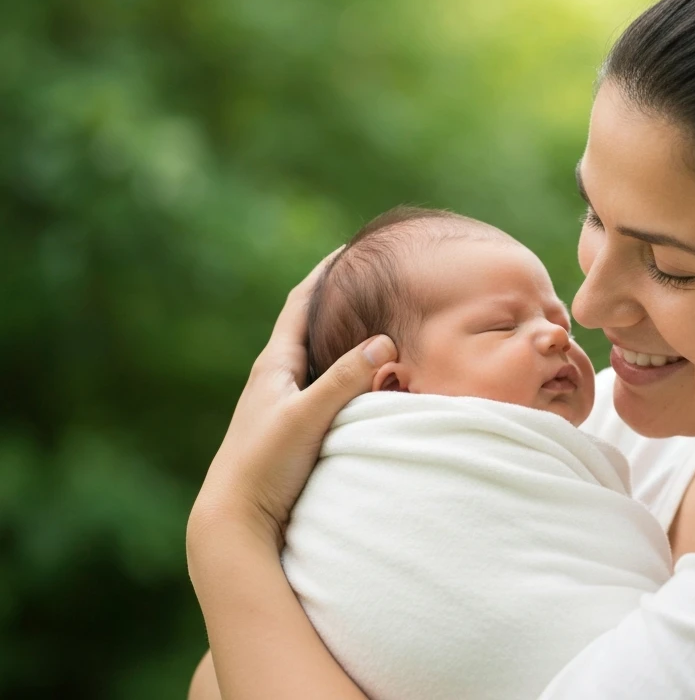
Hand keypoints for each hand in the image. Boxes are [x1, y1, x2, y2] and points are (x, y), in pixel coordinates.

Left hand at [187, 250, 397, 549]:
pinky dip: (348, 377)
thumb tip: (384, 340)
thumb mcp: (308, 416)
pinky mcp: (293, 433)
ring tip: (379, 327)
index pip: (300, 303)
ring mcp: (283, 407)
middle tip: (373, 283)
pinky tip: (368, 386)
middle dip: (339, 303)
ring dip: (345, 342)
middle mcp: (275, 381)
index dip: (325, 272)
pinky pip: (325, 390)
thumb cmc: (264, 465)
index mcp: (273, 366)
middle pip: (310, 328)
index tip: (351, 248)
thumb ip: (346, 378)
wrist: (235, 522)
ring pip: (319, 361)